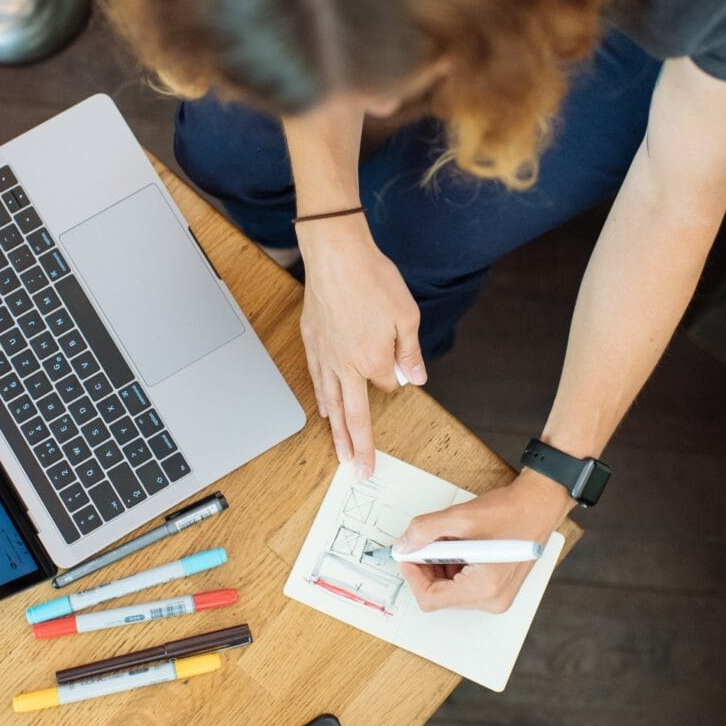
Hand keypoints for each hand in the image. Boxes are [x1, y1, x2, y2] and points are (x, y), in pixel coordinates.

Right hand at [297, 217, 425, 478]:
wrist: (336, 254)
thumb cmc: (373, 280)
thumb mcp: (407, 315)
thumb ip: (410, 353)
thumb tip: (414, 380)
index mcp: (372, 361)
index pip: (387, 385)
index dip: (394, 377)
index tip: (397, 364)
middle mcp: (345, 366)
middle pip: (352, 414)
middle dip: (357, 445)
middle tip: (358, 470)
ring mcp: (325, 356)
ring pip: (330, 402)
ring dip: (336, 432)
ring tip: (340, 452)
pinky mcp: (311, 342)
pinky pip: (316, 380)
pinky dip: (321, 399)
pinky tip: (323, 409)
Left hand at [395, 469, 571, 612]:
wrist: (539, 506)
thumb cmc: (511, 511)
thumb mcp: (461, 517)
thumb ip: (425, 531)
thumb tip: (403, 546)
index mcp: (484, 588)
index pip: (430, 599)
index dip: (412, 575)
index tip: (408, 553)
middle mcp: (492, 600)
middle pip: (439, 596)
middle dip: (427, 567)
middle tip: (428, 541)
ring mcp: (496, 597)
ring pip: (449, 591)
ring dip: (440, 565)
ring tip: (451, 539)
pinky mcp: (497, 590)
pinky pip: (463, 586)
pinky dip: (454, 566)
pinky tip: (462, 545)